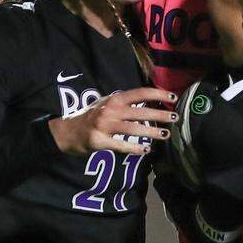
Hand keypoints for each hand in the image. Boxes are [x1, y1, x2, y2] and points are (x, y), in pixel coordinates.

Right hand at [49, 88, 177, 156]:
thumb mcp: (107, 104)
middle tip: (175, 118)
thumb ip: (125, 102)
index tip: (173, 98)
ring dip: (152, 132)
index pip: (140, 93)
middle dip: (160, 115)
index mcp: (115, 98)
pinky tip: (145, 150)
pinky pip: (121, 145)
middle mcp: (111, 110)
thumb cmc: (91, 116)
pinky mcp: (100, 141)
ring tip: (165, 135)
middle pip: (141, 112)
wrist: (67, 131)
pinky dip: (135, 148)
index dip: (158, 95)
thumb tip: (150, 101)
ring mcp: (105, 125)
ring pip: (134, 129)